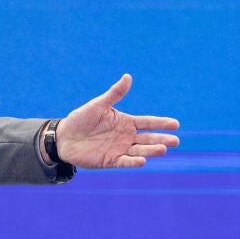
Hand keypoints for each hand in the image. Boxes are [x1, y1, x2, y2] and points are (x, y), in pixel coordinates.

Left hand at [56, 74, 179, 168]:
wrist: (64, 137)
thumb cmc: (81, 119)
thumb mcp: (98, 105)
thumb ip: (114, 93)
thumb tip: (128, 76)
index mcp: (126, 122)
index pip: (148, 123)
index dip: (161, 124)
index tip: (176, 124)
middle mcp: (126, 137)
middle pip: (148, 138)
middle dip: (162, 140)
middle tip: (175, 141)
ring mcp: (120, 149)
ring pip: (140, 151)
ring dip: (151, 150)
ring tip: (163, 149)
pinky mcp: (111, 161)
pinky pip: (124, 161)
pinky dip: (133, 162)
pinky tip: (142, 161)